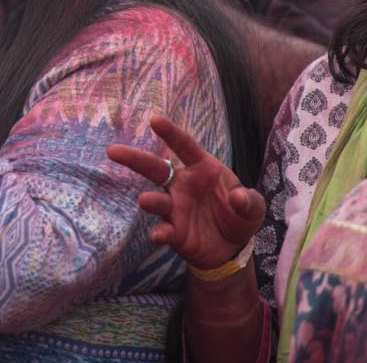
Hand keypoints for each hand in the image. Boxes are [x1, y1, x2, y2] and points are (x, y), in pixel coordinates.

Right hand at [109, 115, 264, 272]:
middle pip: (155, 168)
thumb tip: (239, 197)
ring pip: (156, 199)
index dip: (170, 134)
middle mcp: (182, 184)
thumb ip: (249, 201)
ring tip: (145, 200)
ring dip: (150, 200)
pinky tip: (158, 235)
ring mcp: (174, 207)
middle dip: (134, 159)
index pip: (184, 147)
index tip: (154, 120)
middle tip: (113, 151)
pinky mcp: (173, 230)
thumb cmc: (239, 214)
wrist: (233, 247)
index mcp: (202, 168)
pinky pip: (163, 229)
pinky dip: (159, 233)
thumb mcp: (253, 207)